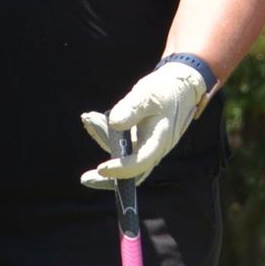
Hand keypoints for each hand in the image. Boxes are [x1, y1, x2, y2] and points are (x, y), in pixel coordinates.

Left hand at [78, 59, 208, 188]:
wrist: (180, 87)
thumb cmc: (165, 90)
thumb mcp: (148, 94)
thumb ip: (132, 108)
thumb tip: (114, 124)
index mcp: (159, 140)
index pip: (140, 162)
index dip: (121, 169)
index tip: (101, 168)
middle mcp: (153, 149)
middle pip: (131, 172)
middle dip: (107, 177)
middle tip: (85, 178)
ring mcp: (146, 146)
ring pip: (122, 156)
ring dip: (103, 141)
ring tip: (88, 119)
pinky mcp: (139, 141)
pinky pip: (121, 146)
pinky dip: (106, 135)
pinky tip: (93, 120)